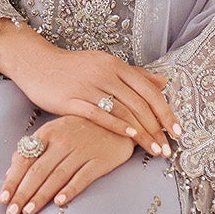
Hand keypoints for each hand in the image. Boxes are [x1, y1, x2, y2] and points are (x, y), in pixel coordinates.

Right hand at [0, 31, 180, 156]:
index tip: (177, 131)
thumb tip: (163, 82)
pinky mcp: (71, 99)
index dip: (165, 112)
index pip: (149, 91)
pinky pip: (99, 114)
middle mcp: (106, 74)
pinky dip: (117, 125)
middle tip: (168, 148)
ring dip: (142, 133)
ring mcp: (89, 86)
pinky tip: (130, 136)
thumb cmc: (73, 68)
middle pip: (139, 103)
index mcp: (116, 65)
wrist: (37, 63)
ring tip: (154, 150)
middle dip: (157, 128)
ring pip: (124, 111)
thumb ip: (135, 74)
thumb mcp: (105, 65)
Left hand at [0, 115, 136, 213]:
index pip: (25, 159)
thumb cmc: (81, 129)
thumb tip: (10, 173)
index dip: (13, 180)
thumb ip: (32, 150)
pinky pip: (83, 177)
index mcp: (48, 133)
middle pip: (39, 170)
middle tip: (13, 212)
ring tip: (29, 211)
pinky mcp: (101, 160)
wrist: (118, 120)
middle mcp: (63, 141)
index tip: (3, 199)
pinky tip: (59, 202)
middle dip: (23, 193)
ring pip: (57, 176)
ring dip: (41, 195)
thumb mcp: (54, 132)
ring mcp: (83, 150)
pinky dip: (71, 189)